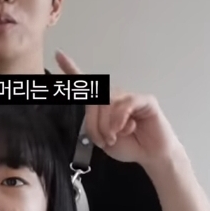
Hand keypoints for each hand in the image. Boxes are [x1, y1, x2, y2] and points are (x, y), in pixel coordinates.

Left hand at [55, 51, 182, 167]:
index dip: (72, 70)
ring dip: (107, 126)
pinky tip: (126, 129)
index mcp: (104, 106)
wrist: (151, 155)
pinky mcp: (144, 100)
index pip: (87, 85)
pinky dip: (120, 119)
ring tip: (115, 138)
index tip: (59, 55)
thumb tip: (95, 112)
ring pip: (108, 104)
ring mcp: (129, 97)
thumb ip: (95, 126)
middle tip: (104, 141)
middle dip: (94, 125)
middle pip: (95, 102)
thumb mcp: (104, 139)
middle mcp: (115, 97)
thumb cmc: (129, 146)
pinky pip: (125, 104)